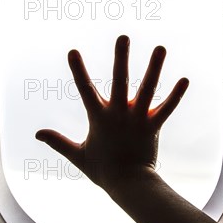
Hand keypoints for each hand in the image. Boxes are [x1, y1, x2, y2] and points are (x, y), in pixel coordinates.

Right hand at [35, 35, 188, 194]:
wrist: (128, 185)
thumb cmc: (102, 171)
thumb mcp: (77, 155)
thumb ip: (58, 141)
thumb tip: (37, 133)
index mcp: (99, 118)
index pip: (85, 90)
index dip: (78, 70)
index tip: (73, 52)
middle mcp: (119, 114)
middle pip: (120, 81)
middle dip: (121, 58)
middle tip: (123, 37)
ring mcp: (138, 119)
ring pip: (147, 89)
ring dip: (154, 68)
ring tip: (160, 48)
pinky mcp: (153, 126)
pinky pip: (166, 108)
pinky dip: (176, 95)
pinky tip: (185, 79)